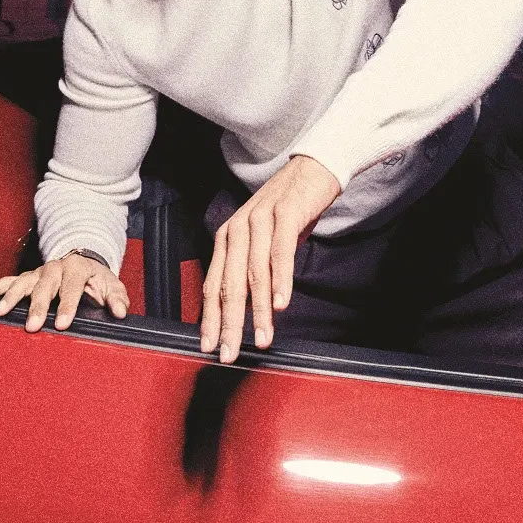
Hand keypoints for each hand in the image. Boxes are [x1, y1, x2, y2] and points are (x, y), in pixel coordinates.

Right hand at [0, 253, 128, 332]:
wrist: (84, 261)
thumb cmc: (97, 279)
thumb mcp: (112, 285)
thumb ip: (117, 299)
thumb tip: (120, 312)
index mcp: (77, 267)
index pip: (71, 287)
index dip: (67, 306)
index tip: (62, 324)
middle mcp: (55, 267)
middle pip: (44, 286)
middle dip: (37, 306)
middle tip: (32, 326)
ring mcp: (39, 271)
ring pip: (23, 283)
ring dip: (11, 297)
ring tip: (0, 312)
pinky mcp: (28, 276)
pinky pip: (9, 280)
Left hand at [199, 155, 340, 362]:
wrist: (312, 170)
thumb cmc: (288, 210)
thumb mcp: (264, 242)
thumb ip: (252, 270)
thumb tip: (246, 308)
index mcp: (227, 238)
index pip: (213, 285)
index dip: (210, 318)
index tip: (209, 346)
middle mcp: (237, 229)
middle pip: (229, 284)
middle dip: (229, 323)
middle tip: (230, 352)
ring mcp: (260, 220)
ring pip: (254, 273)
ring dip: (259, 310)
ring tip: (262, 337)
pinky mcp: (285, 214)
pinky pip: (280, 252)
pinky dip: (280, 280)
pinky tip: (281, 303)